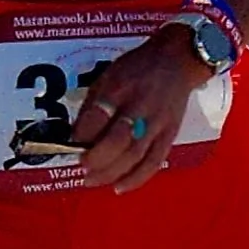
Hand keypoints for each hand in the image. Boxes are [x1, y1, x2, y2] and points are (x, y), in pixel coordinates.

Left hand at [69, 25, 210, 191]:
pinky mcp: (169, 135)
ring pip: (134, 157)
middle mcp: (138, 107)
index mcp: (118, 88)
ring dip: (110, 174)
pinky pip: (153, 162)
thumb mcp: (107, 75)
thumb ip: (93, 105)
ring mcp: (156, 123)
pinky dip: (135, 179)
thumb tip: (76, 137)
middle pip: (116, 142)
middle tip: (82, 166)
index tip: (72, 146)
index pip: (96, 119)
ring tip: (92, 181)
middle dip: (95, 160)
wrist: (177, 61)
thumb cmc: (137, 68)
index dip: (81, 138)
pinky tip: (119, 187)